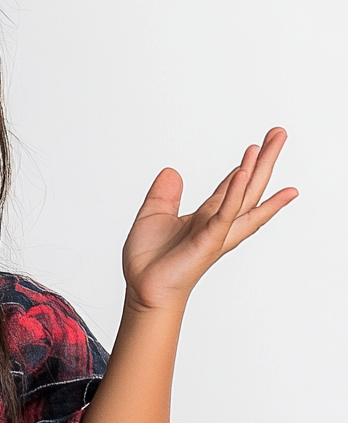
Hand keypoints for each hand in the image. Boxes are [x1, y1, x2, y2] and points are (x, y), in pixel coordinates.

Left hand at [121, 127, 297, 311]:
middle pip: (248, 186)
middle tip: (279, 133)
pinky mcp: (208, 241)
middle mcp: (217, 223)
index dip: (244, 167)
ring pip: (245, 196)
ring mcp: (216, 232)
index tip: (257, 147)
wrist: (143, 289)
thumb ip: (164, 194)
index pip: (231, 187)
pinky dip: (235, 192)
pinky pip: (225, 213)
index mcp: (204, 217)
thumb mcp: (153, 216)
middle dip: (265, 160)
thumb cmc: (150, 260)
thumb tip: (172, 171)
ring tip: (269, 143)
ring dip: (258, 168)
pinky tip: (242, 172)